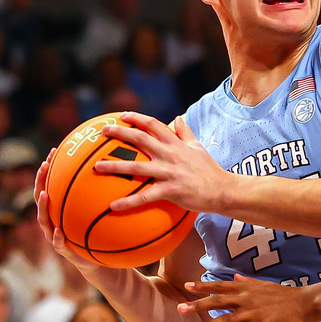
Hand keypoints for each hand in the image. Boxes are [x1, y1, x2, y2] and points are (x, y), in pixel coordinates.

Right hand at [34, 149, 101, 273]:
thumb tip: (123, 169)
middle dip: (41, 181)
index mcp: (62, 209)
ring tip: (45, 195)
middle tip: (44, 165)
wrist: (102, 261)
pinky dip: (57, 237)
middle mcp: (55, 220)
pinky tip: (58, 231)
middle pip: (42, 198)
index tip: (54, 151)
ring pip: (44, 220)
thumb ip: (108, 195)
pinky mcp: (64, 251)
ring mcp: (56, 235)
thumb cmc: (102, 232)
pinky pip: (58, 244)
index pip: (53, 184)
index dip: (51, 168)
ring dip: (43, 207)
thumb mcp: (106, 212)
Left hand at [94, 112, 228, 212]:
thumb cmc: (209, 170)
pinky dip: (128, 201)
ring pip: (137, 167)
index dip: (137, 118)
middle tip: (103, 132)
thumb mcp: (198, 147)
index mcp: (175, 144)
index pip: (153, 125)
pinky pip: (145, 196)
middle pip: (140, 140)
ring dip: (115, 166)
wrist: (223, 190)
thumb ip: (185, 132)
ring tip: (97, 167)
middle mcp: (170, 155)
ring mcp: (169, 172)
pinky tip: (113, 206)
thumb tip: (177, 118)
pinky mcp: (170, 191)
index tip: (122, 115)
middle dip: (120, 133)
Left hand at [178, 275, 320, 321]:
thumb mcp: (264, 285)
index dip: (203, 286)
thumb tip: (235, 276)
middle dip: (197, 305)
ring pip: (225, 320)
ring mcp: (252, 314)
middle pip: (217, 301)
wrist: (305, 303)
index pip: (220, 286)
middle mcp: (246, 299)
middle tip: (180, 307)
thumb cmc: (286, 295)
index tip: (187, 286)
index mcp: (247, 288)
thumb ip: (247, 282)